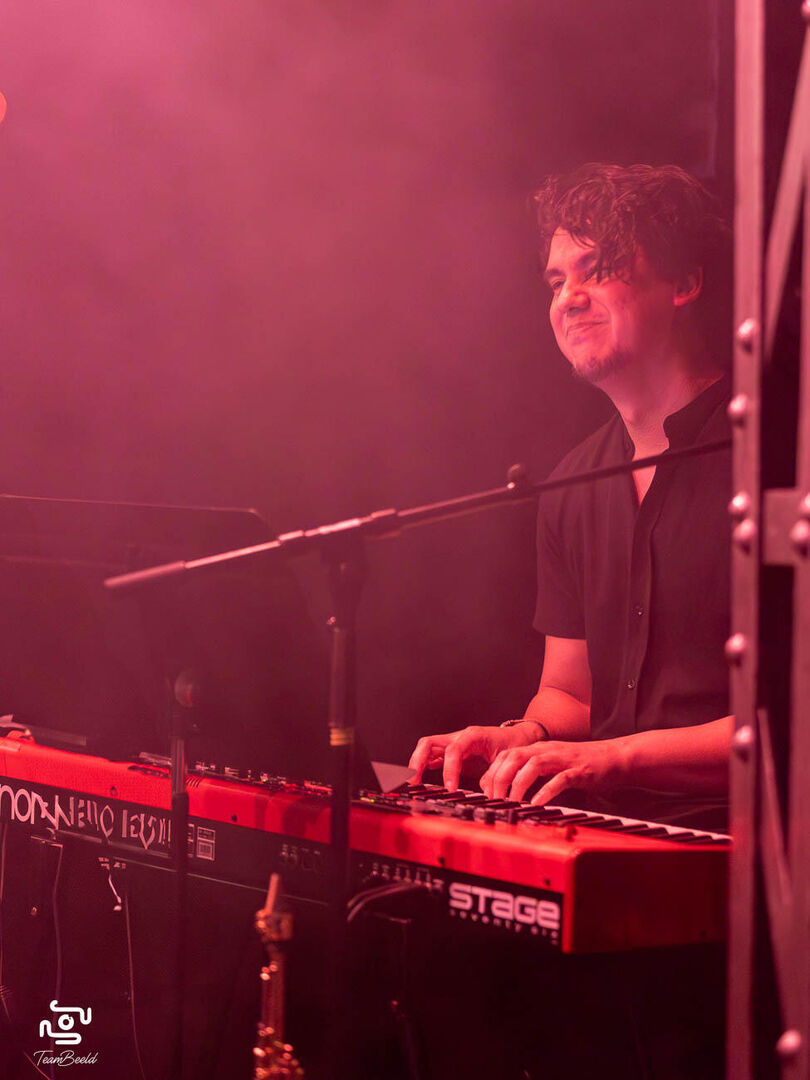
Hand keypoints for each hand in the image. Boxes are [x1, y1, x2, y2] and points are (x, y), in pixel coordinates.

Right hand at [408, 724, 536, 789]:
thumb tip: (486, 793)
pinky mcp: (451, 752)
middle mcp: (459, 737)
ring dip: (416, 765)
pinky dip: (423, 767)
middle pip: (429, 743)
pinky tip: (419, 780)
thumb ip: (496, 773)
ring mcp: (453, 743)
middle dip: (418, 763)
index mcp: (472, 735)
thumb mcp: (508, 758)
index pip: (453, 750)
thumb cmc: (514, 745)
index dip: (449, 770)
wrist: (518, 736)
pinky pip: (432, 756)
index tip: (450, 788)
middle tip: (415, 783)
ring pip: (426, 748)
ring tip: (413, 784)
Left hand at [480, 739, 624, 804]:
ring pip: (532, 765)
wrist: (615, 757)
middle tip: (494, 800)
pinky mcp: (578, 771)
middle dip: (499, 779)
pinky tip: (537, 804)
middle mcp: (547, 750)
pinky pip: (559, 780)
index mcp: (538, 749)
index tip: (485, 793)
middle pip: (514, 757)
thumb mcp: (551, 764)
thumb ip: (532, 773)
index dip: (492, 773)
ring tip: (511, 803)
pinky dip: (545, 791)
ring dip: (518, 784)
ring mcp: (562, 759)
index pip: (506, 755)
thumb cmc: (582, 764)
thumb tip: (508, 789)